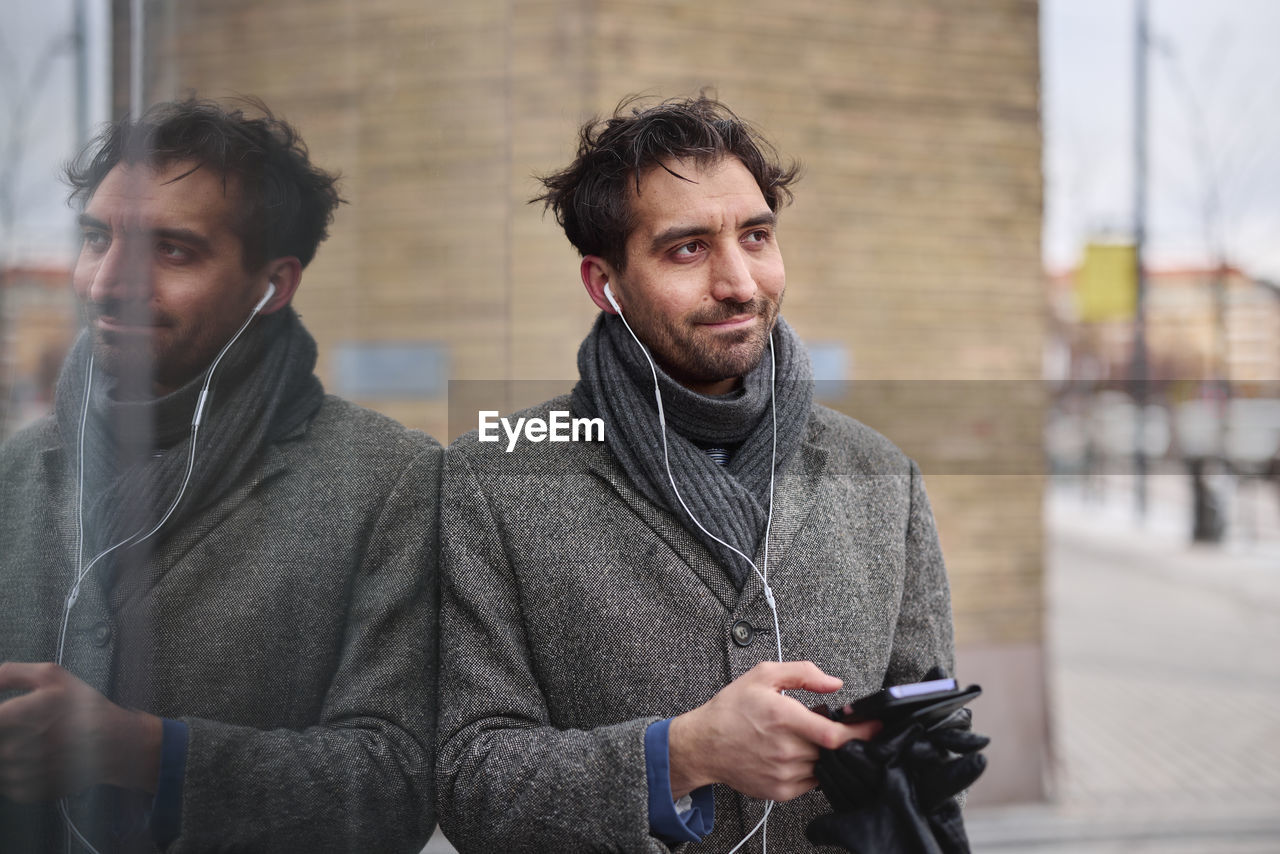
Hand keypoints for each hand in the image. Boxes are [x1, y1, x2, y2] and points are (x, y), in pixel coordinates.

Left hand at [0, 662, 162, 802]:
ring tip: (30, 744)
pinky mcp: (29, 791)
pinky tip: (34, 760)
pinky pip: (5, 783)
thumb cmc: (85, 708)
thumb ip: (11, 674)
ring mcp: (24, 772)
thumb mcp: (53, 676)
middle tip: (24, 730)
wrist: (117, 744)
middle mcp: (22, 746)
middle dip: (5, 735)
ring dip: (8, 753)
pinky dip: (14, 773)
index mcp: (25, 714)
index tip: (5, 719)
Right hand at [667, 661, 879, 801]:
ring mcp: (784, 774)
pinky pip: (811, 782)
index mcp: (785, 718)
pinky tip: (794, 753)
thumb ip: (803, 673)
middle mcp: (787, 749)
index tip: (877, 726)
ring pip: (823, 766)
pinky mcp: (781, 791)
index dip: (862, 732)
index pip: (836, 735)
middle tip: (824, 724)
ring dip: (824, 753)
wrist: (704, 745)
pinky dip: (811, 768)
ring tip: (802, 737)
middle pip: (833, 751)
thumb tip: (835, 684)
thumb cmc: (732, 709)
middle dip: (838, 738)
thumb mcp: (763, 675)